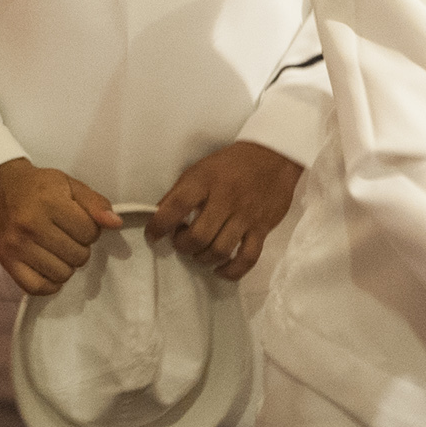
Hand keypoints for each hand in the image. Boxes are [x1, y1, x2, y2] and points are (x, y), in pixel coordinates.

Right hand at [0, 158, 121, 295]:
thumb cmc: (37, 185)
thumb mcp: (69, 184)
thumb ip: (95, 203)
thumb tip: (115, 223)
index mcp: (49, 203)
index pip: (89, 232)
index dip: (90, 228)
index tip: (78, 222)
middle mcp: (31, 226)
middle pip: (78, 255)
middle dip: (80, 247)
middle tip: (67, 236)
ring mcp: (16, 247)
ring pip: (61, 274)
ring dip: (66, 264)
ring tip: (58, 249)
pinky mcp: (6, 262)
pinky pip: (36, 287)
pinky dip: (49, 283)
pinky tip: (49, 267)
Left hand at [146, 141, 302, 279]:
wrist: (272, 156)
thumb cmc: (230, 164)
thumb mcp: (200, 169)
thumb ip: (180, 193)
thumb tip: (160, 219)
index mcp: (205, 180)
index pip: (176, 206)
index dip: (159, 226)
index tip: (153, 236)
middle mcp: (225, 198)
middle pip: (198, 236)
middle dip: (183, 246)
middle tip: (182, 242)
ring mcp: (246, 215)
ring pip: (220, 250)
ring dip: (203, 258)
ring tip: (199, 253)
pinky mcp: (263, 228)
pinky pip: (247, 258)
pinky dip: (231, 271)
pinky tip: (220, 269)